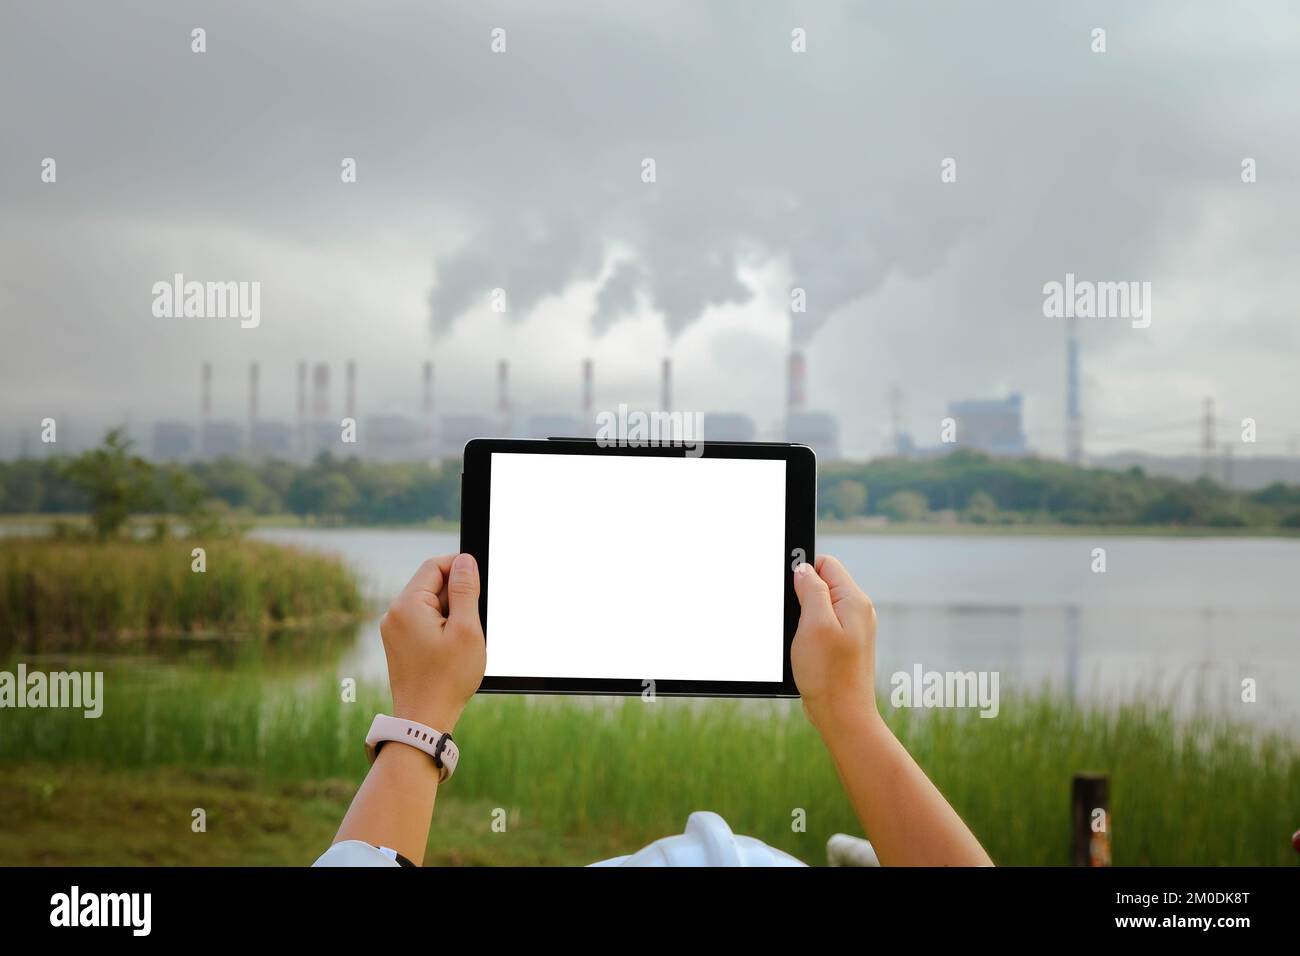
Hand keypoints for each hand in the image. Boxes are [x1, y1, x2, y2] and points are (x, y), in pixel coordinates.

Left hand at [379, 553, 485, 731]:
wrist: (423, 720)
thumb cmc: (448, 678)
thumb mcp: (466, 629)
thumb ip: (465, 590)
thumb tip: (465, 561)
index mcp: (407, 605)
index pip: (434, 566)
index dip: (460, 567)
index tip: (479, 582)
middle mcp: (394, 614)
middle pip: (431, 584)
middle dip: (456, 596)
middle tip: (472, 622)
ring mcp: (394, 629)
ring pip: (429, 604)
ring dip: (450, 613)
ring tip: (461, 640)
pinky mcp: (398, 643)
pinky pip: (422, 621)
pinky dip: (441, 627)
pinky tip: (451, 648)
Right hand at [790, 555, 878, 731]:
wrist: (843, 716)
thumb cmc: (829, 674)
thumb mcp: (815, 625)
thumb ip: (811, 590)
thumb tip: (803, 569)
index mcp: (854, 601)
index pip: (826, 564)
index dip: (802, 569)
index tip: (788, 589)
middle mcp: (857, 611)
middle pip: (822, 583)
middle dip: (801, 595)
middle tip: (793, 618)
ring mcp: (851, 628)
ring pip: (819, 605)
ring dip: (803, 616)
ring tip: (800, 638)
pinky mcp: (843, 645)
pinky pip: (821, 625)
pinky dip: (807, 632)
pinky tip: (804, 649)